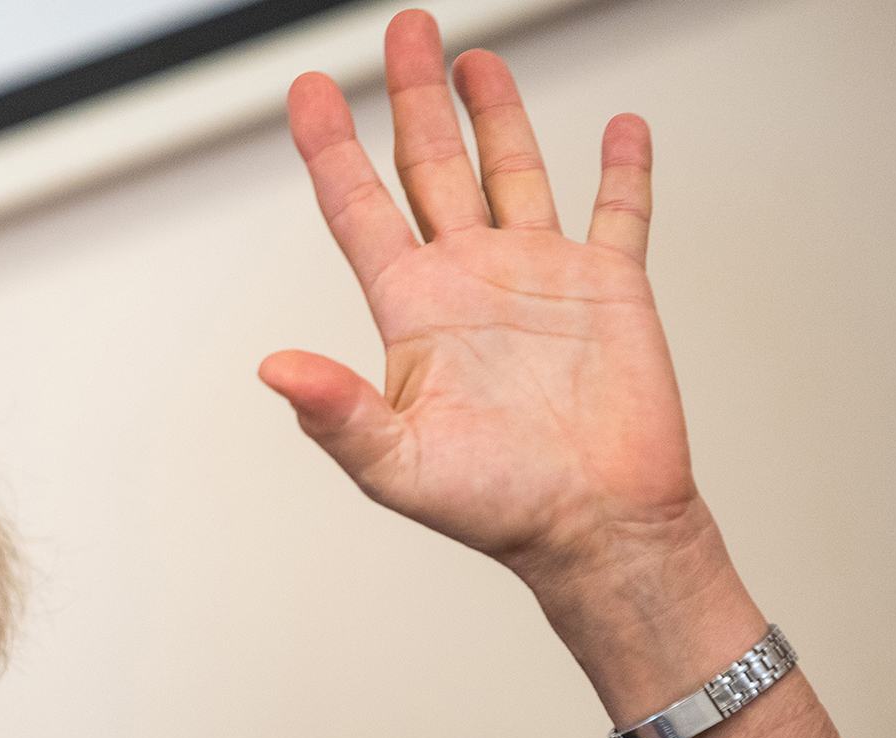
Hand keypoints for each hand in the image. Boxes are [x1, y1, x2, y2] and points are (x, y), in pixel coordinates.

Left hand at [267, 9, 878, 737]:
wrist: (596, 529)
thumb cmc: (495, 507)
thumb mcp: (394, 465)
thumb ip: (335, 412)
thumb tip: (272, 369)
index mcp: (414, 311)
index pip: (360, 208)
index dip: (331, 147)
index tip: (307, 89)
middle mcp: (471, 281)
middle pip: (432, 166)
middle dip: (414, 97)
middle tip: (404, 29)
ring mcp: (540, 277)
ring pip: (513, 171)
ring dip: (496, 114)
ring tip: (475, 59)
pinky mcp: (610, 289)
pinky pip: (620, 214)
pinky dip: (623, 170)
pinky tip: (621, 130)